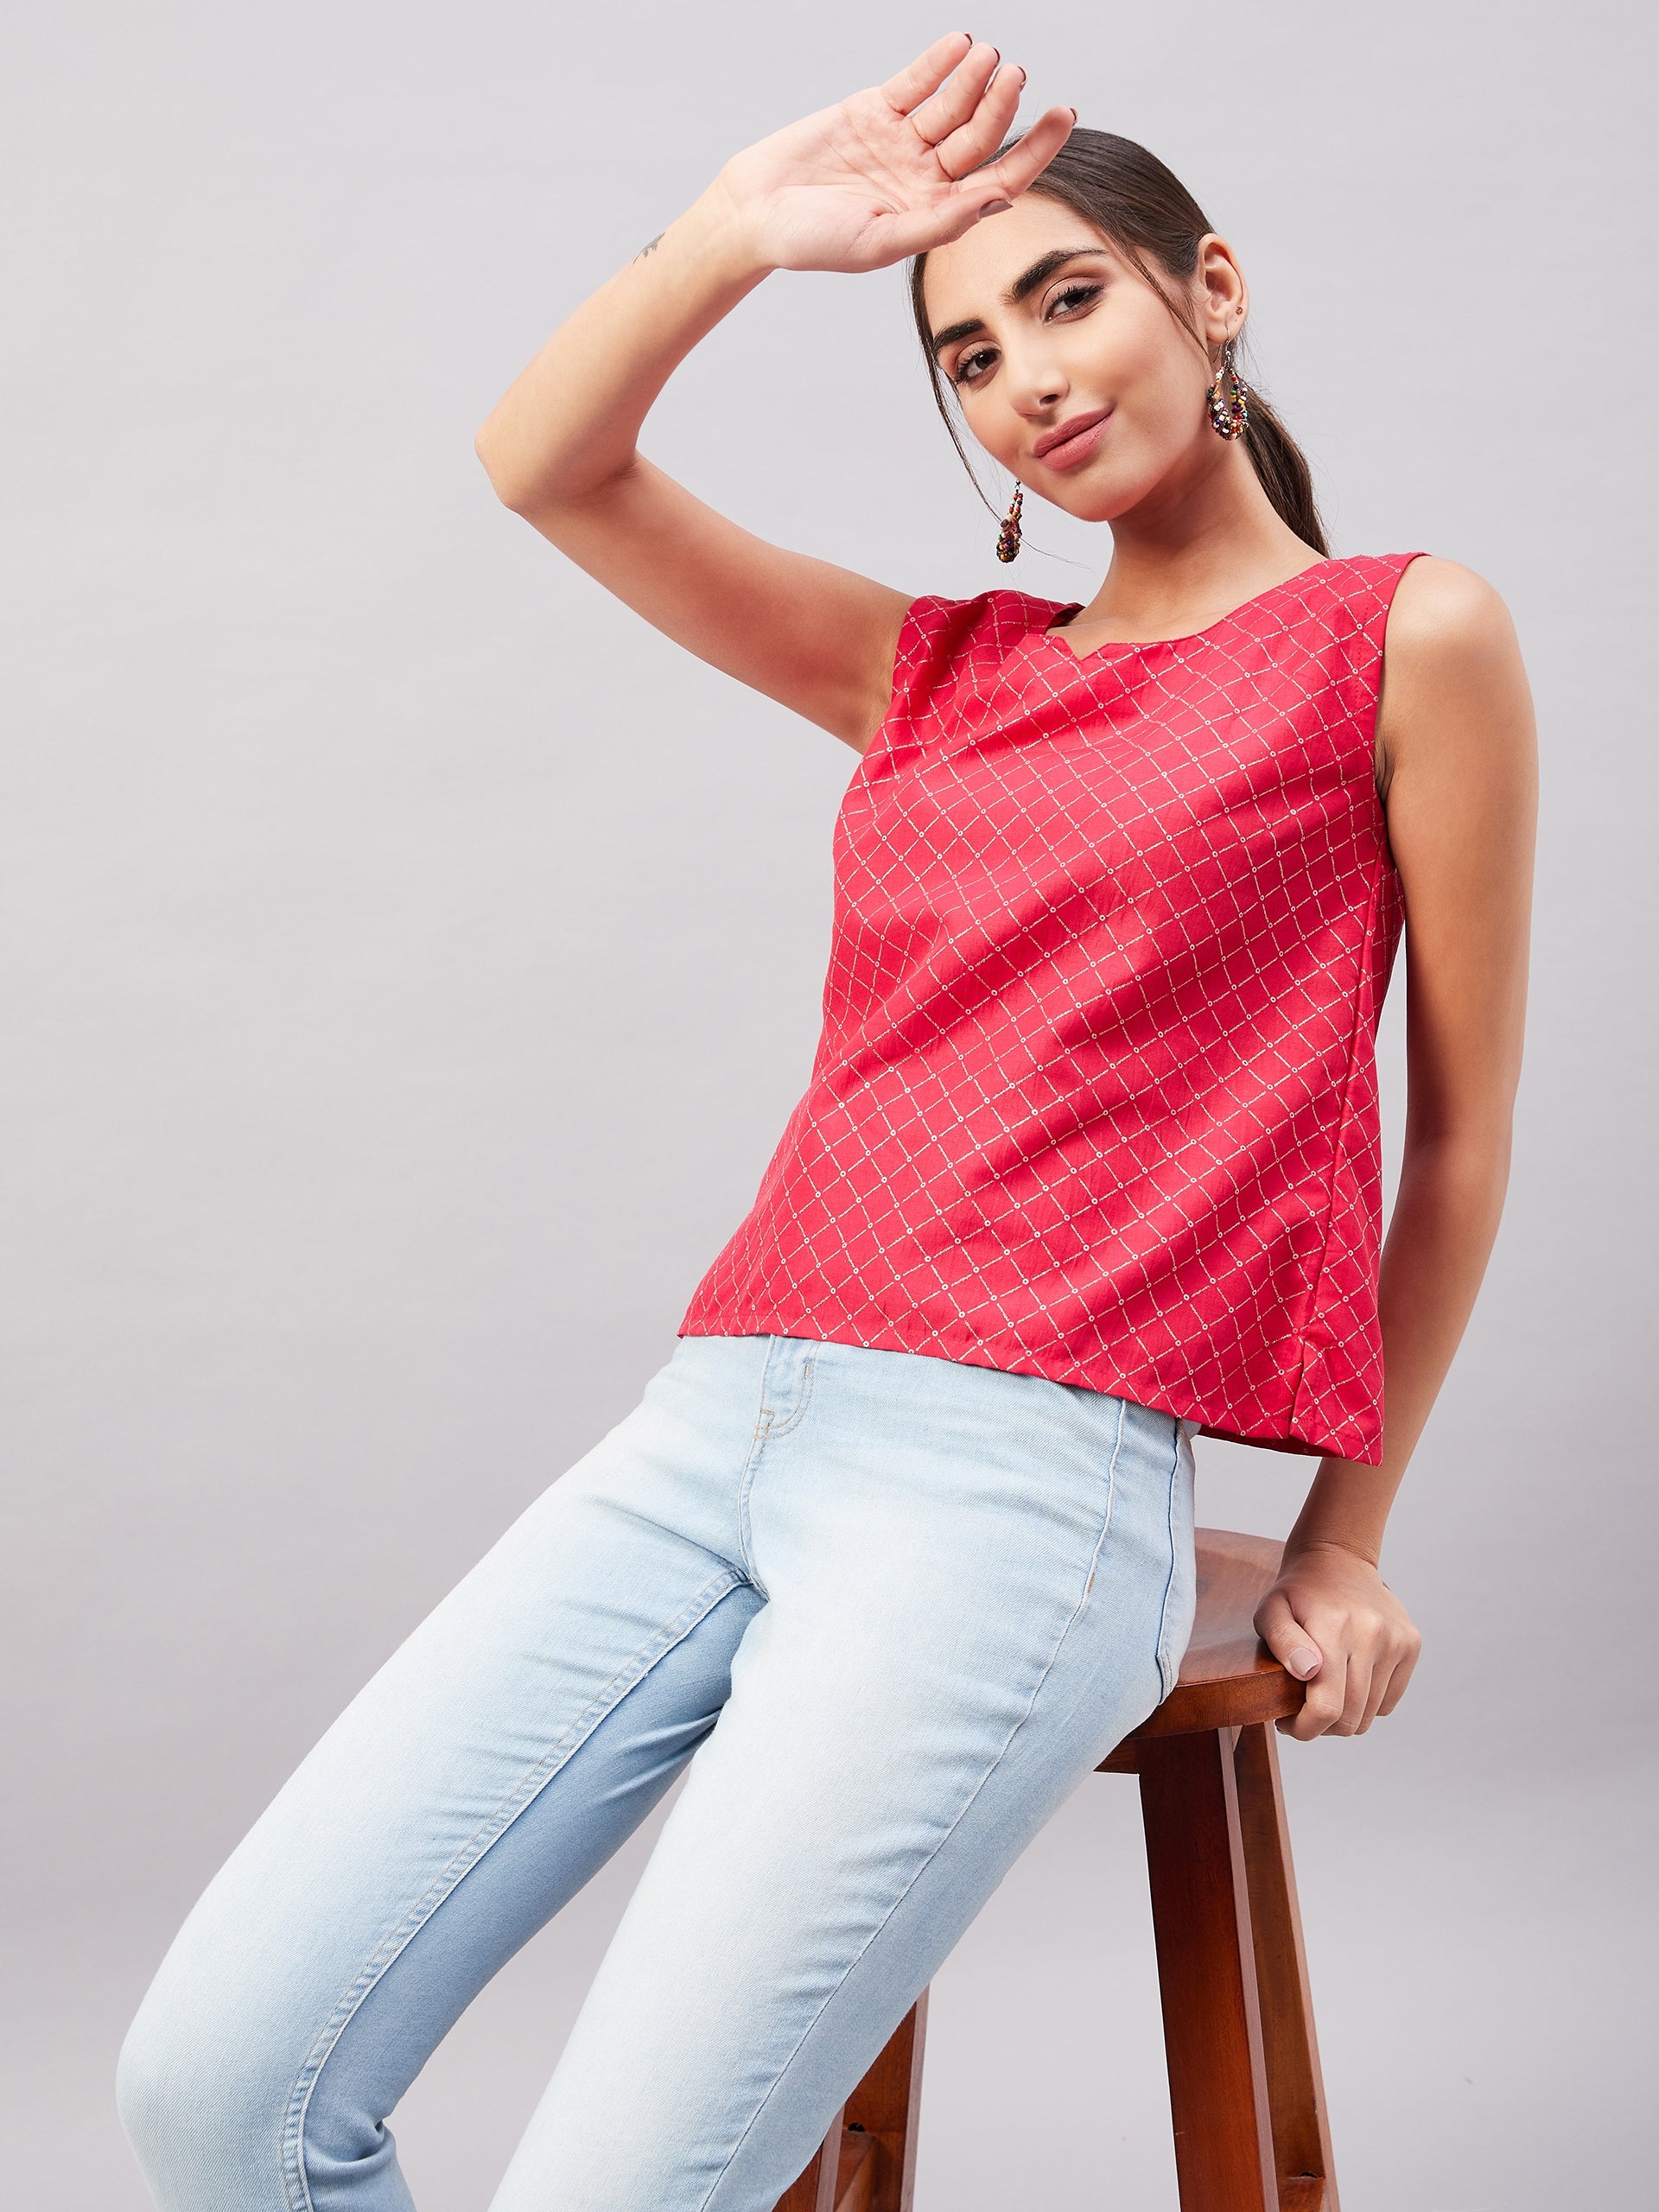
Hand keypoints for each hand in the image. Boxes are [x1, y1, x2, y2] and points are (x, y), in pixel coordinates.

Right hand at [711, 32, 1074, 275]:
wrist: (755, 213)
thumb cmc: (813, 242)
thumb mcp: (880, 241)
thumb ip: (940, 222)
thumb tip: (999, 201)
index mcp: (935, 214)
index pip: (1000, 179)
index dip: (1035, 149)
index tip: (1063, 116)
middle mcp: (925, 177)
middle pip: (981, 136)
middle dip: (1003, 105)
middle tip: (1016, 75)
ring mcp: (901, 142)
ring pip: (952, 105)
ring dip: (974, 80)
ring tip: (990, 59)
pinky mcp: (874, 111)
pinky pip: (916, 82)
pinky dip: (939, 63)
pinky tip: (962, 46)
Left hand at [1253, 1540, 1421, 1740]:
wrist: (1338, 1559)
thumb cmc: (1297, 1593)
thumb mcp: (1271, 1611)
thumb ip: (1282, 1642)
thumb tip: (1308, 1671)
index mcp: (1333, 1628)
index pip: (1327, 1706)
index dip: (1305, 1729)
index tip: (1287, 1723)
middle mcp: (1372, 1634)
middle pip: (1350, 1717)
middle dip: (1322, 1727)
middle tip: (1301, 1711)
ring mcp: (1396, 1639)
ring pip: (1370, 1714)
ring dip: (1345, 1717)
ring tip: (1323, 1696)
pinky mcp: (1411, 1644)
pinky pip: (1389, 1701)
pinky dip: (1367, 1704)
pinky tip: (1347, 1682)